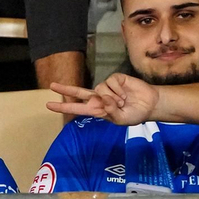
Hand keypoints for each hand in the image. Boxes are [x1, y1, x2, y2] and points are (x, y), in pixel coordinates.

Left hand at [46, 74, 161, 125]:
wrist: (149, 105)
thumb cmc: (134, 114)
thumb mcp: (120, 119)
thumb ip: (109, 111)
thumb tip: (103, 99)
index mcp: (97, 109)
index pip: (77, 108)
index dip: (63, 107)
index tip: (49, 106)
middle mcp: (99, 97)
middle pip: (78, 92)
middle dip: (65, 89)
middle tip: (51, 85)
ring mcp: (106, 88)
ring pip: (100, 89)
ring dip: (112, 98)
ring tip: (122, 102)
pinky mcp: (115, 79)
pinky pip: (111, 82)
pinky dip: (118, 91)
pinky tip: (125, 95)